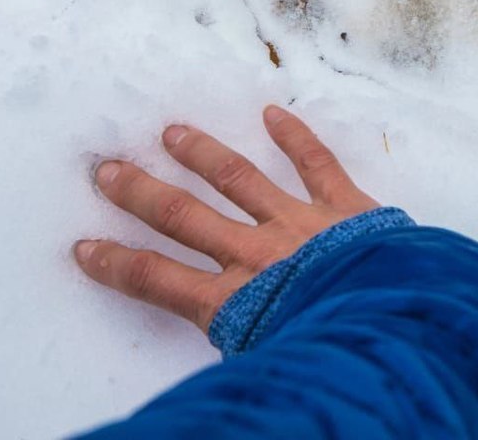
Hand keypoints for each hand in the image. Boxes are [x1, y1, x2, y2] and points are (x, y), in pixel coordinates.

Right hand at [74, 105, 378, 331]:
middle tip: (109, 170)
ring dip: (203, 154)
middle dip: (142, 194)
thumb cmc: (332, 357)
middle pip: (185, 217)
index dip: (115, 264)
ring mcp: (300, 224)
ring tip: (174, 132)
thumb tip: (212, 361)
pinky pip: (317, 165)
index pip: (157, 280)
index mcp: (232, 302)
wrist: (394, 329)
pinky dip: (295, 137)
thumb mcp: (265, 364)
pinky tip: (274, 113)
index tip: (84, 246)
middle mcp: (257, 255)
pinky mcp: (346, 209)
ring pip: (240, 180)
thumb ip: (235, 345)